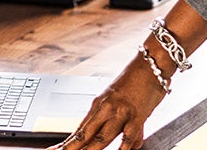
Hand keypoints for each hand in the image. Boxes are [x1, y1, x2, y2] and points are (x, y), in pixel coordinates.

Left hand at [48, 55, 167, 149]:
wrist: (150, 64)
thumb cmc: (135, 80)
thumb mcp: (118, 100)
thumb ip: (116, 121)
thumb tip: (119, 140)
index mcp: (99, 104)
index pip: (80, 129)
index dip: (67, 142)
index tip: (55, 149)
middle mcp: (106, 109)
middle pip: (85, 135)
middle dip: (72, 148)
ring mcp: (120, 113)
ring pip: (102, 138)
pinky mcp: (136, 116)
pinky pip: (128, 137)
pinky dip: (124, 148)